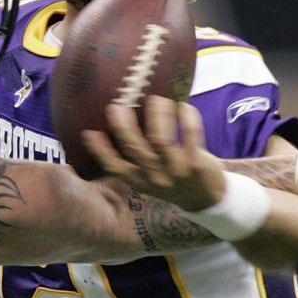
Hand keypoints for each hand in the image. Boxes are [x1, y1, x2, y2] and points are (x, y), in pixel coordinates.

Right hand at [81, 95, 225, 210]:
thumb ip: (136, 159)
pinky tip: (183, 105)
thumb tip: (118, 125)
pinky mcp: (196, 164)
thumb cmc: (173, 180)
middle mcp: (154, 177)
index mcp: (139, 181)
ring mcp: (175, 171)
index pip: (115, 167)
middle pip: (135, 149)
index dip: (100, 151)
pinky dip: (187, 119)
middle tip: (117, 106)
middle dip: (124, 126)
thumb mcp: (149, 177)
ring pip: (160, 140)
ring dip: (157, 116)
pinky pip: (190, 137)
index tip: (88, 132)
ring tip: (155, 99)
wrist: (208, 199)